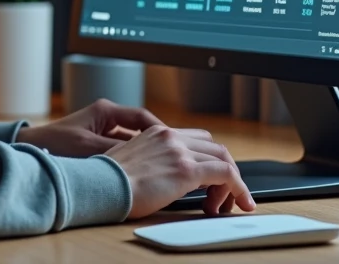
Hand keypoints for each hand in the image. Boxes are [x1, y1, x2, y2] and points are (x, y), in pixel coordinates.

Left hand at [14, 97, 211, 157]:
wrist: (27, 150)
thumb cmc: (53, 144)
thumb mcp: (87, 148)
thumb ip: (115, 151)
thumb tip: (141, 158)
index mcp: (105, 111)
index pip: (142, 118)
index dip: (161, 130)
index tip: (174, 143)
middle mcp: (105, 117)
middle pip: (141, 129)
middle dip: (158, 142)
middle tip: (175, 156)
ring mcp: (101, 130)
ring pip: (132, 141)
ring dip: (144, 153)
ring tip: (160, 167)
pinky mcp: (95, 143)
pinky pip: (121, 150)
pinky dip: (130, 160)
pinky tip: (137, 173)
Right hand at [105, 124, 255, 217]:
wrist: (100, 186)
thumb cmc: (107, 181)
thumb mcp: (130, 161)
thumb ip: (151, 160)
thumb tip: (163, 177)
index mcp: (156, 132)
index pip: (196, 139)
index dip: (209, 160)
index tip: (209, 181)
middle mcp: (170, 136)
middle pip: (214, 147)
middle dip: (224, 171)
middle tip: (220, 196)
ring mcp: (180, 151)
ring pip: (223, 159)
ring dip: (231, 183)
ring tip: (225, 205)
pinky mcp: (187, 170)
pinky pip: (226, 174)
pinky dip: (238, 188)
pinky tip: (239, 202)